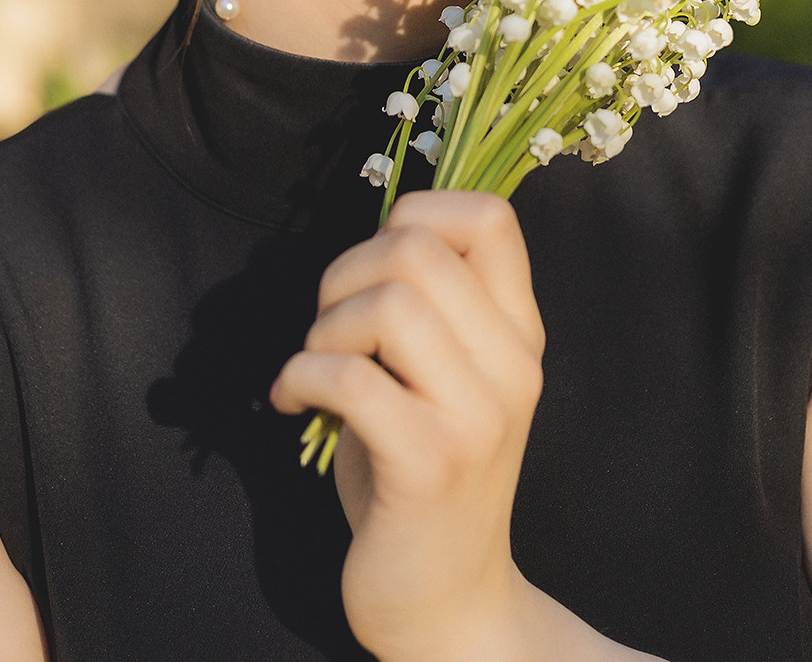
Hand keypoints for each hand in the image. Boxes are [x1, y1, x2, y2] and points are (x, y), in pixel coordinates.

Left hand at [270, 189, 545, 661]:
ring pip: (388, 305)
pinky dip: (299, 378)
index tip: (376, 261)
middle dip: (345, 271)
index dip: (418, 211)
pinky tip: (292, 405)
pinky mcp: (430, 465)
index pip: (491, 216)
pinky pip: (349, 379)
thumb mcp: (444, 374)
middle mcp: (512, 365)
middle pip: (419, 247)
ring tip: (315, 368)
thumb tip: (374, 234)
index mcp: (519, 331)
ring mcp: (478, 416)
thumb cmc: (422, 471)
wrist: (446, 601)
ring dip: (324, 329)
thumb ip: (429, 304)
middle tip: (327, 327)